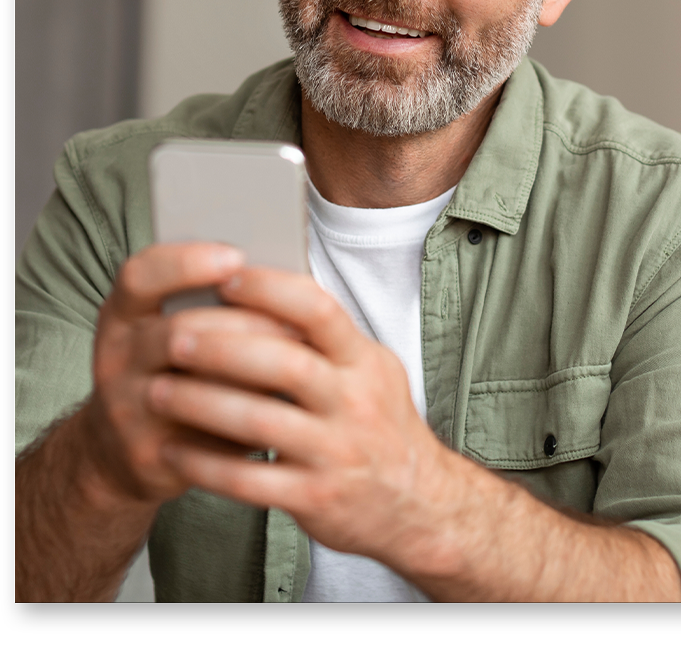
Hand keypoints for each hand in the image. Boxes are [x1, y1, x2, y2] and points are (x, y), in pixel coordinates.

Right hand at [83, 242, 292, 504]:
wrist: (123, 451)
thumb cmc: (169, 371)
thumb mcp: (166, 328)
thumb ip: (211, 304)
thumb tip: (282, 279)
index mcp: (122, 315)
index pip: (139, 276)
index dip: (186, 263)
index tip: (236, 256)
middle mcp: (116, 358)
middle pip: (180, 331)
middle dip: (245, 323)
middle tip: (297, 323)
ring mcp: (127, 409)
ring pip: (194, 384)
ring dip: (252, 372)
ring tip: (299, 362)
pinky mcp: (149, 454)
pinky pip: (204, 434)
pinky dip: (246, 417)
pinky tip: (279, 407)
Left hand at [147, 265, 453, 567]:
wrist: (419, 505)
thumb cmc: (379, 425)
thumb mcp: (370, 370)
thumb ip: (326, 339)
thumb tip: (260, 290)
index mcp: (364, 361)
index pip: (319, 311)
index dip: (271, 290)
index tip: (225, 278)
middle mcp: (354, 402)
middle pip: (285, 363)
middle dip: (223, 347)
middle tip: (173, 337)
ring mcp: (336, 452)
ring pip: (262, 422)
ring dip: (202, 404)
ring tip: (157, 390)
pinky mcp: (317, 499)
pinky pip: (251, 481)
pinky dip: (206, 465)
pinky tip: (172, 449)